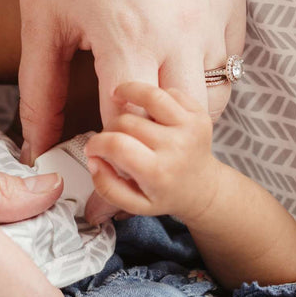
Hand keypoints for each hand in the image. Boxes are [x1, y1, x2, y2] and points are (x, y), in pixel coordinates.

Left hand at [18, 0, 246, 159]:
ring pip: (216, 97)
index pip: (131, 135)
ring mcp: (216, 8)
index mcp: (131, 38)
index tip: (92, 175)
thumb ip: (41, 90)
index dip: (110, 163)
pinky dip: (204, 74)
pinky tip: (168, 63)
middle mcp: (185, 30)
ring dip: (182, 115)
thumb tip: (37, 148)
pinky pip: (230, 55)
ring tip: (144, 109)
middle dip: (155, 150)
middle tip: (123, 151)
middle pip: (185, 131)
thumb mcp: (42, 14)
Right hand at [85, 82, 221, 222]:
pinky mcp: (199, 114)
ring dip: (128, 91)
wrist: (202, 188)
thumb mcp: (134, 204)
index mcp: (158, 172)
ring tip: (118, 96)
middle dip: (110, 127)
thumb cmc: (166, 194)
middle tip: (111, 138)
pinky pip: (169, 92)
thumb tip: (93, 159)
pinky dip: (153, 95)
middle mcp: (176, 147)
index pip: (117, 145)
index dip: (96, 143)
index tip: (92, 148)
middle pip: (127, 121)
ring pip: (151, 95)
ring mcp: (190, 127)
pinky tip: (147, 108)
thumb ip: (107, 187)